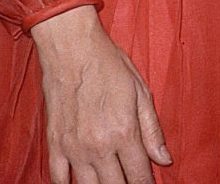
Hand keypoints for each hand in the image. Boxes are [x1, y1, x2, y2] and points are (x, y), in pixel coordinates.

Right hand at [31, 5, 171, 183]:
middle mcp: (98, 146)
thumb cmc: (109, 65)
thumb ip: (152, 129)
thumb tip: (164, 159)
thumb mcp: (140, 91)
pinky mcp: (55, 145)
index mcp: (123, 132)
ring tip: (112, 183)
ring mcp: (74, 148)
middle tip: (132, 183)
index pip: (139, 175)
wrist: (72, 50)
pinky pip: (58, 180)